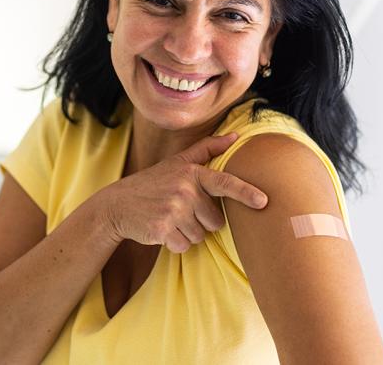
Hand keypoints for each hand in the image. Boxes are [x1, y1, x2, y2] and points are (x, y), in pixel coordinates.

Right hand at [100, 133, 267, 252]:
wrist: (118, 205)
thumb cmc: (154, 183)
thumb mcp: (178, 162)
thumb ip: (208, 148)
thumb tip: (236, 136)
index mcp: (191, 173)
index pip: (224, 183)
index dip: (246, 193)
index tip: (264, 201)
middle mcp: (184, 190)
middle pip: (215, 221)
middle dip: (202, 221)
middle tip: (181, 211)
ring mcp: (173, 210)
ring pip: (200, 236)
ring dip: (188, 233)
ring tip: (170, 219)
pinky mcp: (162, 229)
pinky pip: (184, 246)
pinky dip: (176, 243)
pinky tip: (163, 230)